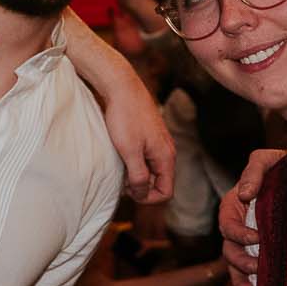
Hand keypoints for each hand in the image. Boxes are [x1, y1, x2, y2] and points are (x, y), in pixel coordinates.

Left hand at [104, 78, 174, 204]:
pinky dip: (135, 161)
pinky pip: (147, 157)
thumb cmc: (125, 118)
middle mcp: (167, 150)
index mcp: (166, 157)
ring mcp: (159, 141)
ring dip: (136, 174)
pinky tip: (121, 154)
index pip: (166, 192)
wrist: (122, 87)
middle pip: (160, 182)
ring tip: (119, 167)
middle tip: (120, 180)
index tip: (128, 191)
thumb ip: (138, 176)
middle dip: (141, 186)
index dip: (147, 198)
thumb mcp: (129, 152)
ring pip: (152, 169)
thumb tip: (142, 194)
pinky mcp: (150, 134)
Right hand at [216, 148, 284, 285]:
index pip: (227, 221)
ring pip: (236, 261)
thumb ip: (254, 172)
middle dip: (239, 260)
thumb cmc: (284, 165)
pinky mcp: (264, 248)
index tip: (256, 238)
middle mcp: (241, 223)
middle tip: (257, 266)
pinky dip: (249, 281)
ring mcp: (251, 238)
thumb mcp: (267, 160)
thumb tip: (244, 194)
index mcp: (236, 203)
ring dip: (239, 276)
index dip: (237, 233)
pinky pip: (251, 267)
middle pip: (229, 246)